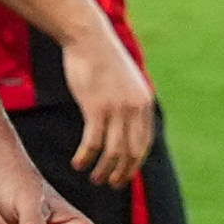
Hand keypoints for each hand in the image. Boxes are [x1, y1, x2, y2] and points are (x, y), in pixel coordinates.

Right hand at [58, 23, 160, 187]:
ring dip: (104, 169)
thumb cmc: (103, 61)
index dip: (135, 164)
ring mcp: (117, 109)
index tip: (125, 175)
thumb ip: (130, 104)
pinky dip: (86, 157)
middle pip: (132, 152)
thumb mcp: (126, 83)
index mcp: (145, 104)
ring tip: (95, 178)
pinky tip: (78, 164)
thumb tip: (127, 124)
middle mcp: (135, 109)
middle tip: (111, 183)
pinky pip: (93, 142)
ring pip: (113, 151)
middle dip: (122, 173)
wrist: (89, 39)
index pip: (144, 144)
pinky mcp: (96, 108)